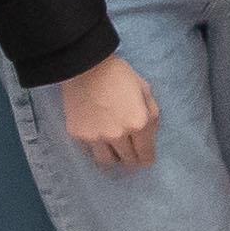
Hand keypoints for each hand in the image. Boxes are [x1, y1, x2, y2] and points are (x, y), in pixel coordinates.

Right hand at [55, 55, 160, 171]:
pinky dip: (96, 151)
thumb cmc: (120, 76)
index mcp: (138, 124)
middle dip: (132, 159)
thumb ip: (151, 116)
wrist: (85, 68)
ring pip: (107, 162)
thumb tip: (149, 137)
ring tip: (115, 152)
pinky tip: (99, 143)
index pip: (145, 155)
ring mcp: (96, 138)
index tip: (146, 157)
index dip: (147, 158)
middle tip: (131, 153)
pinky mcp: (78, 136)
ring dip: (114, 159)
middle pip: (128, 161)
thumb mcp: (145, 91)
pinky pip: (89, 153)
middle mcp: (118, 136)